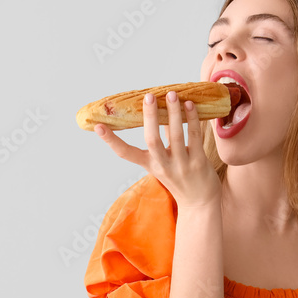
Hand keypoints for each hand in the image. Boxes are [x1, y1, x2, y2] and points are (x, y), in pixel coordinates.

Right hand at [94, 90, 220, 208]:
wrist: (200, 204)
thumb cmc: (180, 178)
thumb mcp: (164, 162)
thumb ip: (161, 139)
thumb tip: (158, 109)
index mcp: (149, 165)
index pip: (125, 153)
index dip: (111, 140)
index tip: (98, 126)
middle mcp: (162, 166)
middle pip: (152, 140)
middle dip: (150, 117)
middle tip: (148, 96)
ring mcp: (181, 165)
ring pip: (175, 135)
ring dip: (173, 112)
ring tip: (172, 94)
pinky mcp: (198, 163)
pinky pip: (194, 137)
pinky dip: (192, 119)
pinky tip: (190, 104)